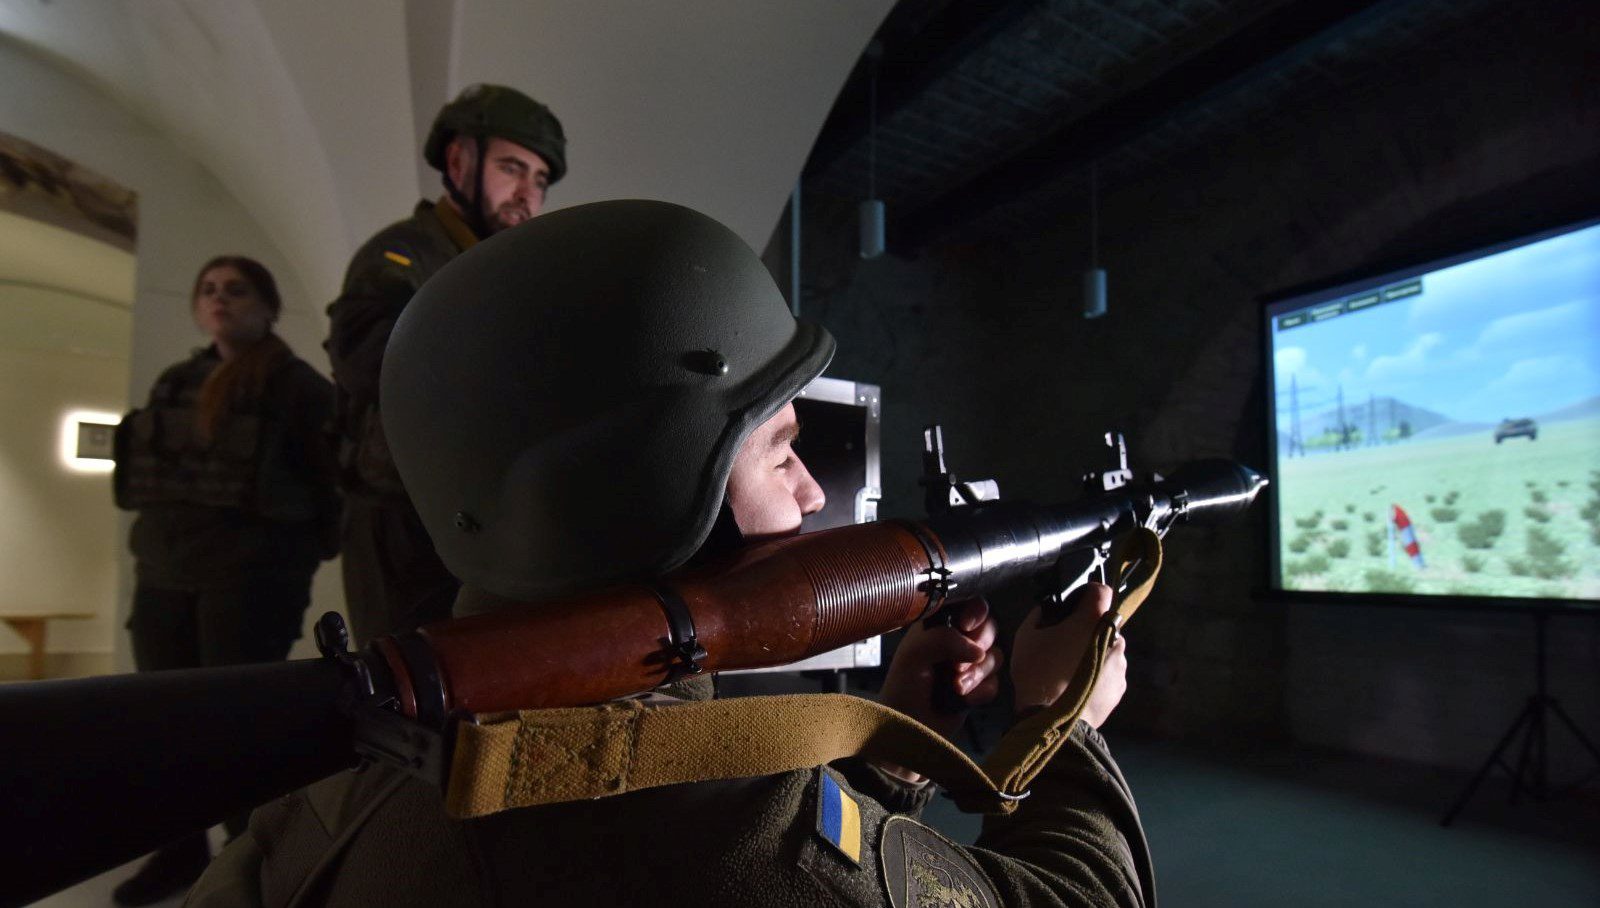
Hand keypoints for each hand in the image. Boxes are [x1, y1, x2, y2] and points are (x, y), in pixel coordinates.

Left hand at [874, 599, 1002, 781]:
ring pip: (995, 656)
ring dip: (976, 673)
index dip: (975, 612)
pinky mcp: (978, 687)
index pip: (969, 604)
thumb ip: (942, 639)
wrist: (909, 729)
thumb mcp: (914, 655)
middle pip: (990, 627)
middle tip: (957, 665)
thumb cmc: (903, 688)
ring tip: (955, 686)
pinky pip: (996, 682)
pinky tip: (962, 699)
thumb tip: (976, 650)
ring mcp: (969, 664)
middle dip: (978, 645)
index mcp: (939, 625)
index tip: (966, 625)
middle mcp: (957, 640)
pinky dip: (980, 692)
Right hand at [1009, 583, 1126, 728]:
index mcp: (1092, 619)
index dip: (1088, 594)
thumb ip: (1041, 614)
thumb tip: (1050, 609)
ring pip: (1109, 648)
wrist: (1052, 720)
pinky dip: (1100, 674)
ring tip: (1074, 670)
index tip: (1075, 605)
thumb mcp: (1026, 636)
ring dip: (1096, 652)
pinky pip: (1111, 672)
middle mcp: (1114, 637)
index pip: (1102, 590)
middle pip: (1105, 622)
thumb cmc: (1037, 672)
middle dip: (1089, 628)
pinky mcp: (1121, 687)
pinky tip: (1081, 686)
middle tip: (1067, 644)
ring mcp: (1121, 664)